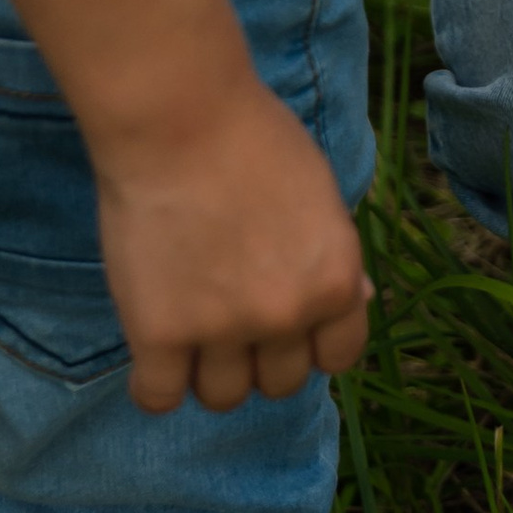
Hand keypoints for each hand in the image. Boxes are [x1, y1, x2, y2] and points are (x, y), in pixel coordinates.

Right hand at [95, 65, 370, 412]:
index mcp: (336, 282)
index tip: (286, 325)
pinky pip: (159, 397)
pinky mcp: (159, 332)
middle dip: (260, 357)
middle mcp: (287, 316)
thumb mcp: (320, 194)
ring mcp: (222, 329)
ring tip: (190, 326)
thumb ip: (334, 256)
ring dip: (210, 370)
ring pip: (223, 396)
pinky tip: (154, 353)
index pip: (338, 357)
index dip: (310, 343)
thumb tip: (358, 302)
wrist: (178, 116)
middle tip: (231, 314)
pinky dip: (156, 384)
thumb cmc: (251, 138)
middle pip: (280, 384)